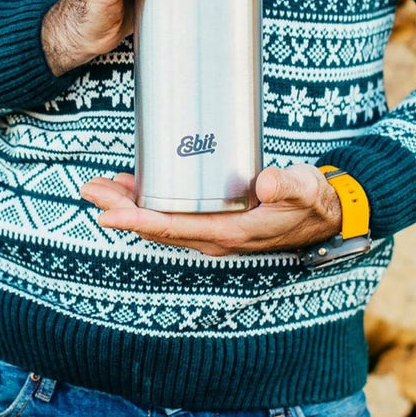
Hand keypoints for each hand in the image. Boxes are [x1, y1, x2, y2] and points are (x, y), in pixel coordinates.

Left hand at [80, 164, 342, 255]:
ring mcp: (214, 228)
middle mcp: (215, 235)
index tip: (107, 213)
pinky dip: (150, 202)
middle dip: (121, 209)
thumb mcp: (304, 190)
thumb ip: (287, 185)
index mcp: (230, 231)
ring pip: (161, 221)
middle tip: (89, 189)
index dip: (138, 221)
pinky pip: (174, 215)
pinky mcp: (216, 218)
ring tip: (101, 186)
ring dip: (130, 205)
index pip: (174, 228)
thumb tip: (265, 181)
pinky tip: (137, 186)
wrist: (326, 215)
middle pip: (157, 226)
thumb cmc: (312, 202)